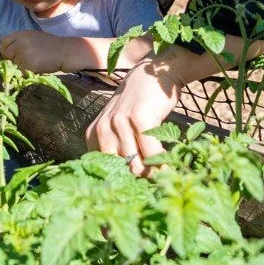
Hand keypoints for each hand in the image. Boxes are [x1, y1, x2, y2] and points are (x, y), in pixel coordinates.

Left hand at [0, 30, 69, 72]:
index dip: (6, 51)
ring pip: (14, 65)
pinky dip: (27, 72)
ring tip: (35, 62)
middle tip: (27, 60)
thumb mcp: (33, 37)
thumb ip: (19, 42)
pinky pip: (21, 72)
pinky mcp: (29, 65)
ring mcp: (24, 54)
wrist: (65, 51)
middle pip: (8, 55)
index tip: (11, 55)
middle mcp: (20, 43)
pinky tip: (36, 67)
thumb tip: (7, 54)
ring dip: (22, 66)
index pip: (4, 43)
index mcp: (21, 34)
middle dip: (14, 60)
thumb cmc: (50, 45)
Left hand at [86, 57, 181, 175]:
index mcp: (94, 134)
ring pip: (135, 165)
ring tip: (163, 178)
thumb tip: (126, 184)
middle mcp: (103, 129)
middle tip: (152, 186)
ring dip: (152, 175)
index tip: (133, 190)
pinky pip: (151, 153)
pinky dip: (161, 164)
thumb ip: (117, 149)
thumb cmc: (139, 106)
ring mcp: (119, 123)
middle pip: (119, 171)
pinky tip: (168, 167)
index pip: (101, 169)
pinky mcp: (138, 118)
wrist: (154, 74)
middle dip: (136, 181)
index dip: (118, 182)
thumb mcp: (120, 126)